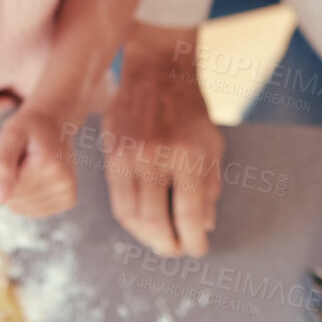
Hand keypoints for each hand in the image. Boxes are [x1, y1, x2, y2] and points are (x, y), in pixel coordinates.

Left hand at [0, 102, 77, 216]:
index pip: (7, 190)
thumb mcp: (9, 136)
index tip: (17, 152)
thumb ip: (0, 165)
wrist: (57, 121)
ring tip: (31, 166)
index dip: (4, 171)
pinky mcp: (68, 200)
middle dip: (12, 180)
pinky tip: (38, 176)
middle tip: (24, 158)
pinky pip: (32, 210)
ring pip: (22, 208)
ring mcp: (67, 194)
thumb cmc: (29, 127)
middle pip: (14, 201)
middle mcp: (63, 184)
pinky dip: (28, 195)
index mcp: (49, 167)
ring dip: (20, 187)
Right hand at [101, 23, 224, 256]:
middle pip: (154, 222)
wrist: (156, 71)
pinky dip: (130, 218)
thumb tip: (202, 228)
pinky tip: (142, 222)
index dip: (192, 241)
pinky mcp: (111, 154)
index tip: (197, 250)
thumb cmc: (190, 109)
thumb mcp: (211, 146)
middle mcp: (156, 157)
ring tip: (160, 240)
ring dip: (146, 236)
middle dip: (167, 245)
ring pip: (131, 215)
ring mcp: (129, 156)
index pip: (188, 214)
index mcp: (188, 155)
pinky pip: (117, 199)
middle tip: (176, 250)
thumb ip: (209, 188)